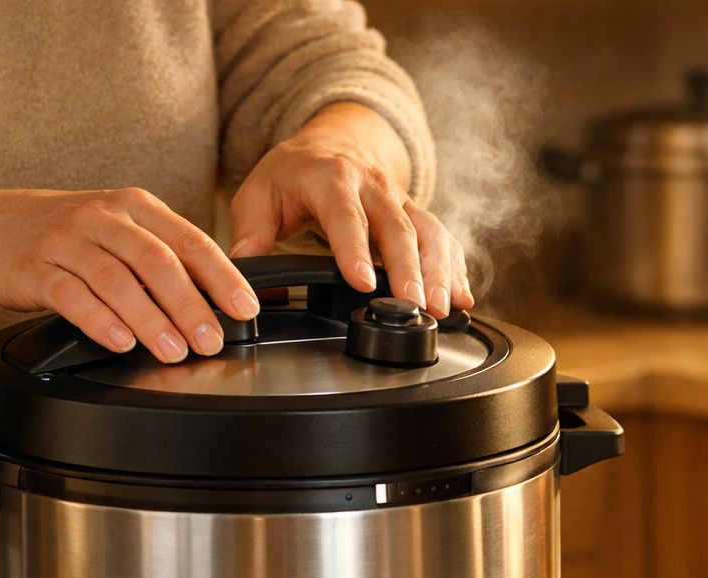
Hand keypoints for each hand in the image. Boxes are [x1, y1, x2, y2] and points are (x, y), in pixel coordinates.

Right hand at [0, 188, 258, 362]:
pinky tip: (120, 342)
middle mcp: (103, 218)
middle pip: (157, 262)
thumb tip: (218, 297)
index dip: (222, 277)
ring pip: (117, 280)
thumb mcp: (118, 229)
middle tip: (211, 341)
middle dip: (190, 306)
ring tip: (173, 350)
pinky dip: (99, 321)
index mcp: (135, 207)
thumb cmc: (65, 235)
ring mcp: (66, 240)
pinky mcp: (33, 267)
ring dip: (151, 319)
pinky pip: (71, 295)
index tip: (245, 309)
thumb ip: (163, 254)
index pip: (190, 241)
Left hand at [228, 102, 472, 317]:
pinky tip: (462, 298)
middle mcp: (373, 186)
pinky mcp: (418, 214)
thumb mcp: (258, 193)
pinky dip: (456, 268)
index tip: (363, 282)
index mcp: (331, 177)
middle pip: (399, 227)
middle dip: (411, 268)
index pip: (346, 215)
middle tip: (416, 305)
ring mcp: (400, 200)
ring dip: (440, 271)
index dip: (356, 248)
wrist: (333, 141)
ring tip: (444, 308)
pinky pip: (443, 239)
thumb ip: (250, 234)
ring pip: (429, 233)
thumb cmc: (295, 172)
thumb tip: (244, 275)